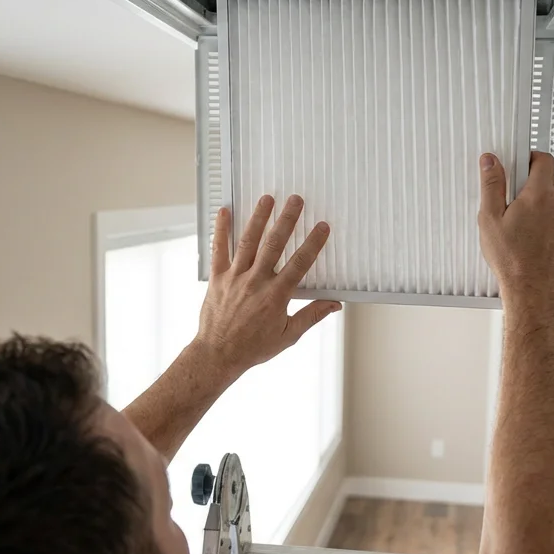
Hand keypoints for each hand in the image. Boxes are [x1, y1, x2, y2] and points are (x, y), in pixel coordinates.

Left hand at [194, 194, 340, 378]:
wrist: (218, 354)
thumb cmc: (253, 348)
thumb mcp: (288, 335)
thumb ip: (312, 316)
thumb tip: (335, 305)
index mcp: (276, 296)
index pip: (299, 264)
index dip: (313, 243)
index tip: (322, 226)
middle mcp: (256, 282)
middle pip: (274, 244)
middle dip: (286, 220)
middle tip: (296, 200)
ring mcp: (235, 277)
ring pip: (248, 242)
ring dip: (258, 218)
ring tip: (267, 198)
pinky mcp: (218, 278)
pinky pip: (219, 250)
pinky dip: (221, 230)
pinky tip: (223, 211)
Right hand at [477, 152, 553, 311]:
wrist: (532, 288)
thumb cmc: (512, 259)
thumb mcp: (491, 218)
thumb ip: (492, 184)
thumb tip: (490, 162)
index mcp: (539, 194)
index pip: (543, 159)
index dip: (530, 158)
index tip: (520, 165)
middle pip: (548, 180)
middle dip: (532, 186)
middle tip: (514, 204)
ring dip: (542, 204)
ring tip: (524, 224)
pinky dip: (551, 220)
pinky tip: (535, 235)